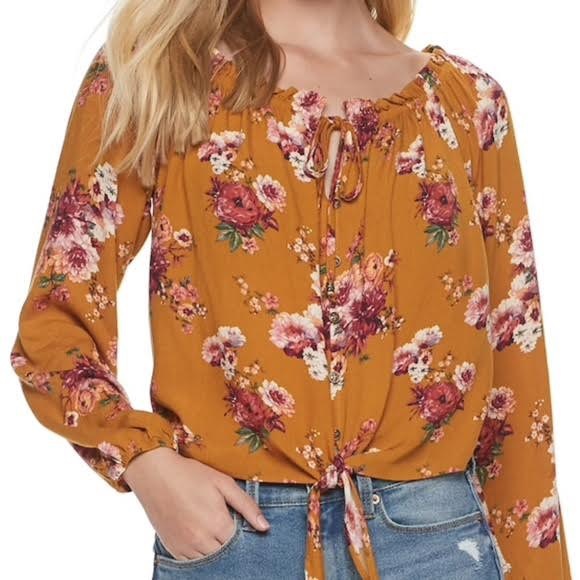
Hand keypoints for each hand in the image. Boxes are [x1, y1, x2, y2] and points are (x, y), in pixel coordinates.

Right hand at [122, 447, 269, 559]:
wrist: (155, 474)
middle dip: (233, 546)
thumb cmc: (191, 475)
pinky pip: (192, 564)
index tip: (246, 528)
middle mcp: (201, 541)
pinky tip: (204, 541)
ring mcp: (185, 548)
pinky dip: (201, 556)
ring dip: (217, 552)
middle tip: (230, 529)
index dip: (247, 538)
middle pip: (227, 556)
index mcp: (217, 524)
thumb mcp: (223, 483)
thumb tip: (266, 527)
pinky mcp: (173, 549)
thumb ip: (247, 505)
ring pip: (210, 562)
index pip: (241, 545)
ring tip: (217, 533)